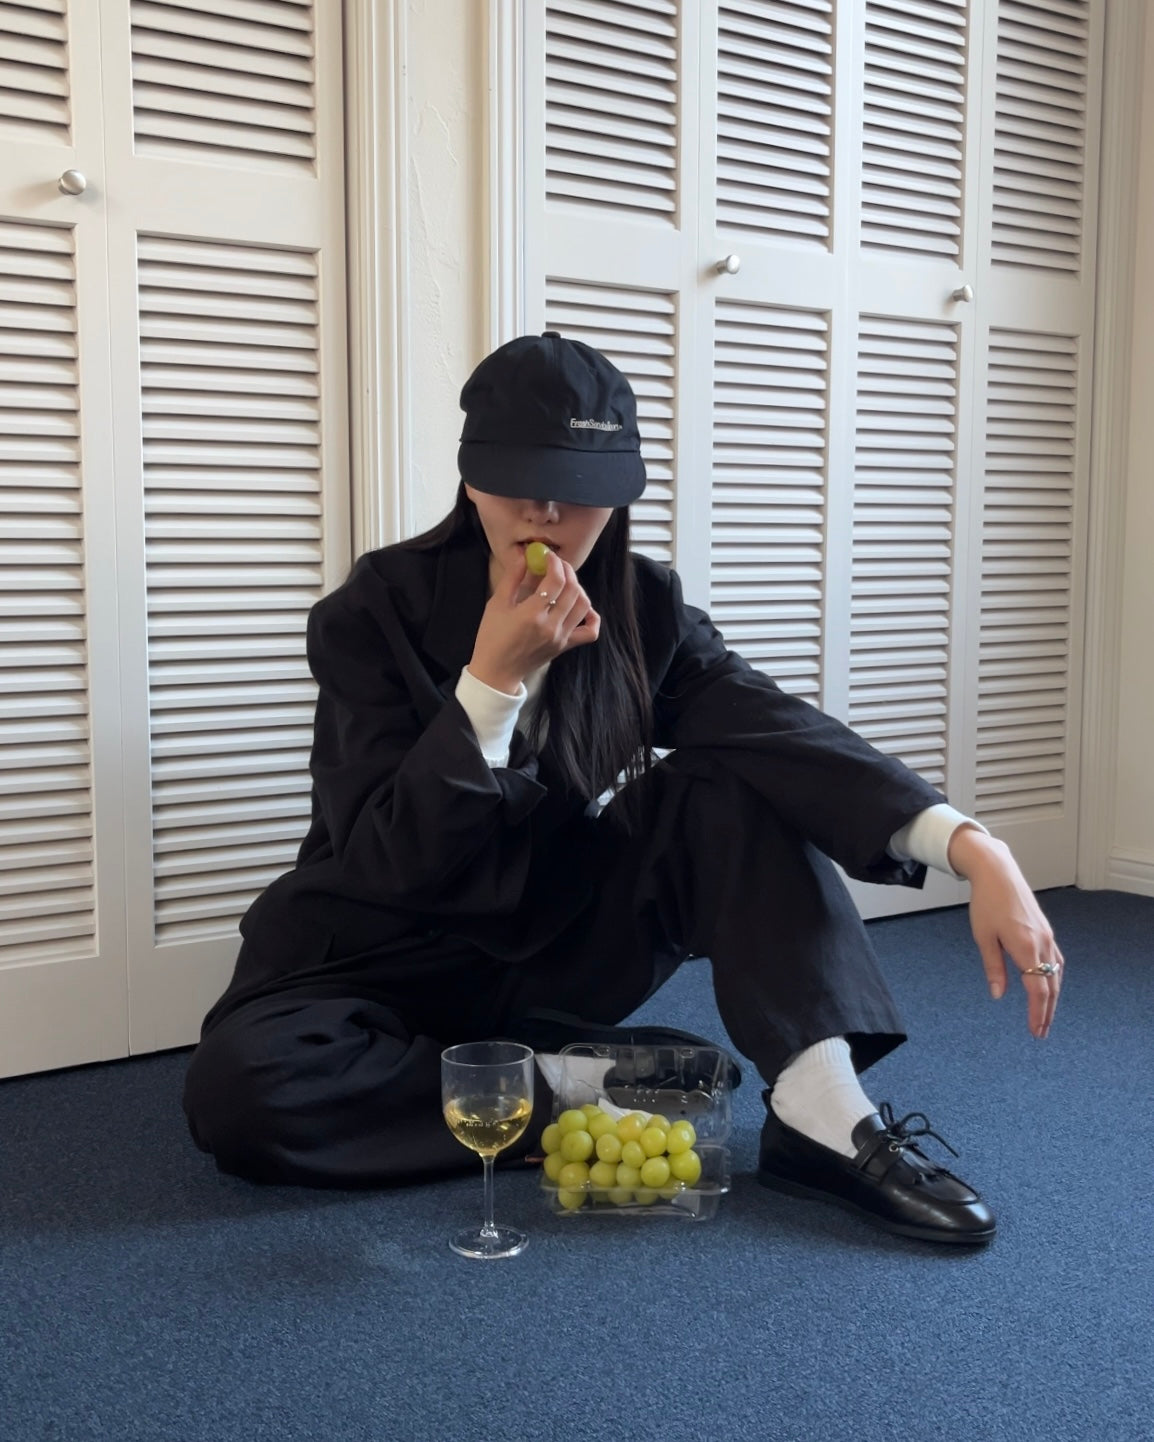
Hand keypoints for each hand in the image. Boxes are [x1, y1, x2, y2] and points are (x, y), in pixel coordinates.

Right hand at [468, 550, 600, 693]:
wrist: (496, 672)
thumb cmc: (491, 637)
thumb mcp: (496, 604)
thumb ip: (512, 578)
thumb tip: (525, 555)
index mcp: (531, 614)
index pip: (556, 581)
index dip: (555, 563)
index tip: (548, 556)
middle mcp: (551, 626)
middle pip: (572, 590)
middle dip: (567, 571)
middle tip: (557, 564)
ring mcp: (561, 638)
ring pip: (584, 605)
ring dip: (578, 588)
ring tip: (565, 582)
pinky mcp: (565, 646)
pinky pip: (589, 632)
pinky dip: (592, 617)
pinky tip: (584, 608)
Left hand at [948, 826, 1064, 1038]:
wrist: (998, 872)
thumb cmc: (987, 902)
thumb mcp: (984, 937)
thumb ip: (993, 967)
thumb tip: (998, 994)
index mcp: (1026, 946)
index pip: (1037, 989)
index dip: (1037, 1012)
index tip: (1035, 1030)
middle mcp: (1042, 943)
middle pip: (1051, 986)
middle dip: (1046, 1011)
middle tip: (1040, 1032)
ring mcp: (1047, 936)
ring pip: (1056, 975)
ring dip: (1052, 997)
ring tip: (1045, 1015)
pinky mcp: (1046, 930)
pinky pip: (1055, 960)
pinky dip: (1054, 978)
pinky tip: (1048, 985)